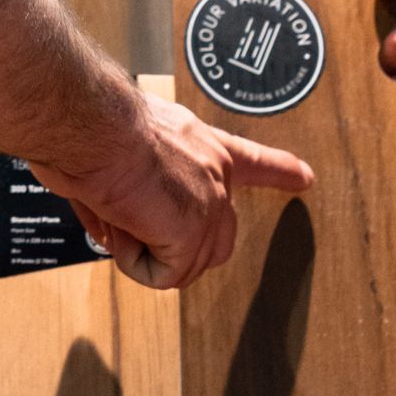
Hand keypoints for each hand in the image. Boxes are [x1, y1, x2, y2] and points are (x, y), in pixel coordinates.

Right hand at [32, 92, 311, 290]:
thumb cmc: (96, 124)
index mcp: (202, 143)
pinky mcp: (191, 235)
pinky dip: (133, 262)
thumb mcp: (129, 145)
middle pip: (217, 240)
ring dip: (142, 250)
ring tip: (116, 213)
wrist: (91, 120)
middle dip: (178, 249)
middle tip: (131, 223)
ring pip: (185, 263)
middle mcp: (215, 172)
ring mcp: (209, 206)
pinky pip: (163, 275)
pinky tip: (119, 227)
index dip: (278, 171)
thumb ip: (142, 183)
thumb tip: (122, 222)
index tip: (304, 177)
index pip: (252, 160)